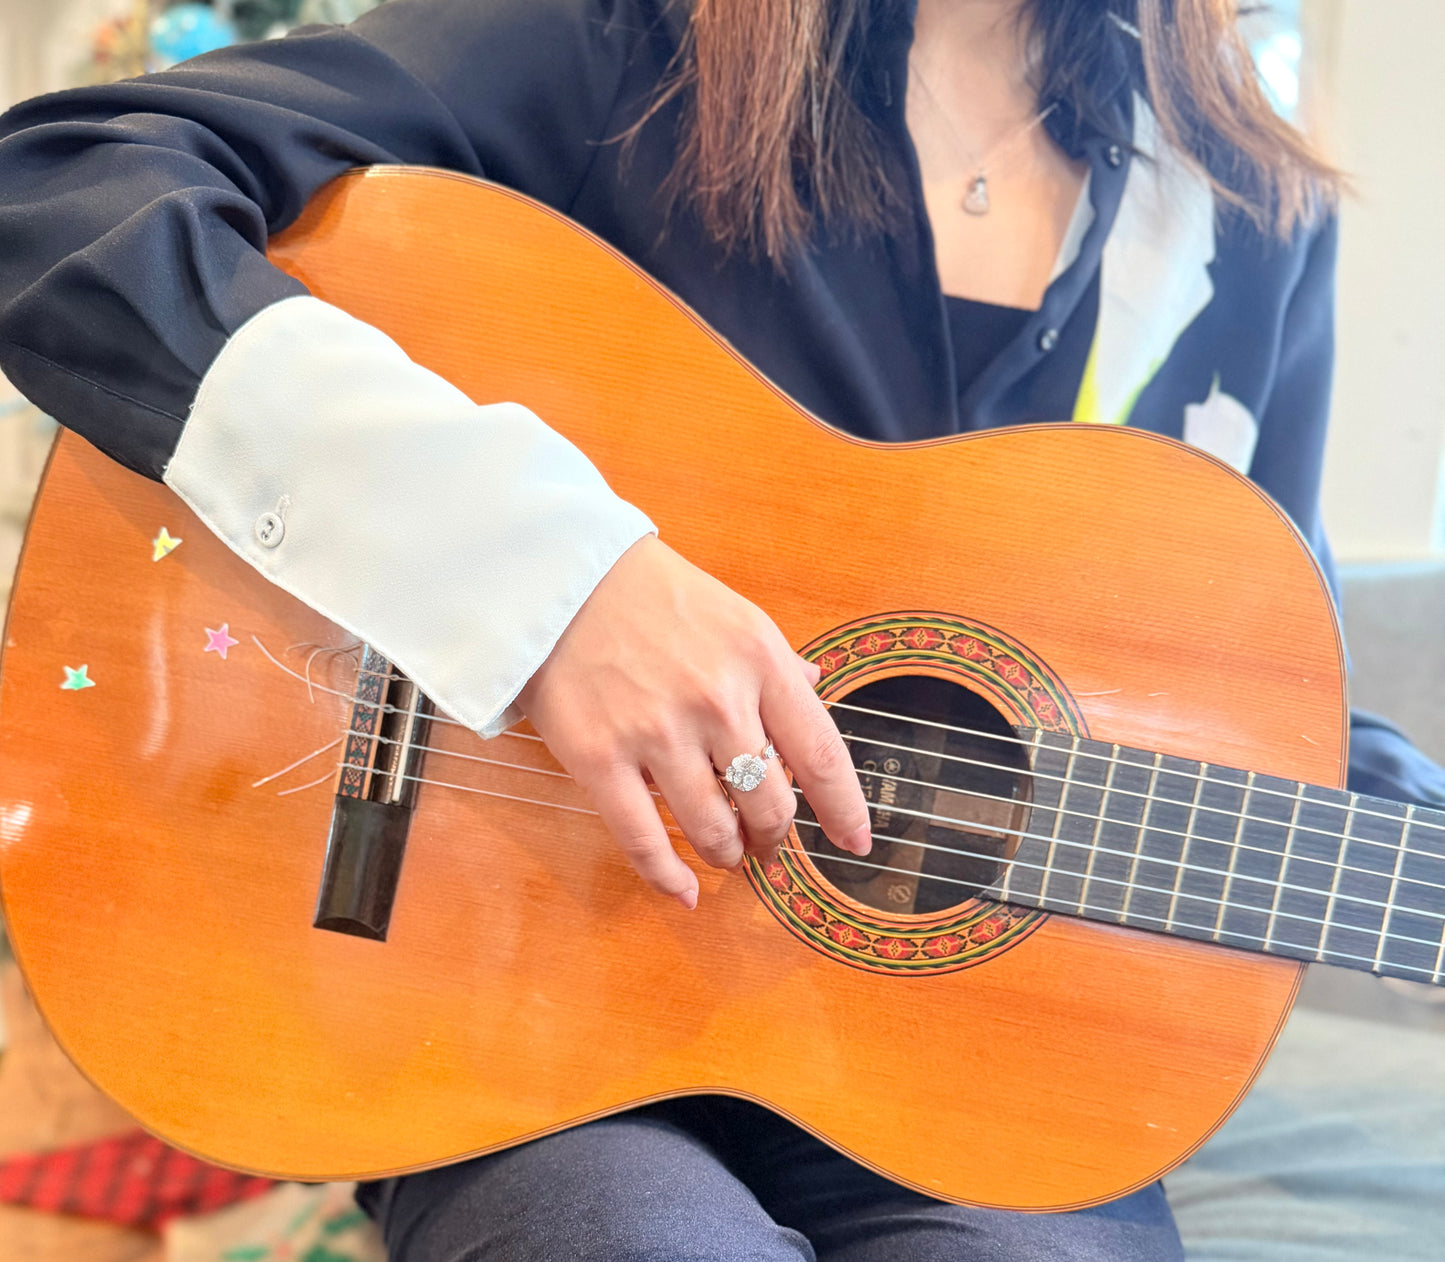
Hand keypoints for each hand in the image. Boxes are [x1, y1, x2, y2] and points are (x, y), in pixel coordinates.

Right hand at [517, 535, 871, 906]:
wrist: (561, 578)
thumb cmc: (652, 595)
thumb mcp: (734, 616)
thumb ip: (775, 663)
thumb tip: (815, 687)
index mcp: (760, 661)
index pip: (823, 756)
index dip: (845, 811)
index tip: (856, 841)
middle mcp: (718, 701)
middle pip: (771, 805)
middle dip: (774, 836)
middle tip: (767, 841)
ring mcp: (658, 733)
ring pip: (715, 830)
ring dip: (727, 854)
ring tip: (725, 853)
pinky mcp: (600, 759)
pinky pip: (645, 841)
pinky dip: (669, 878)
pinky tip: (685, 892)